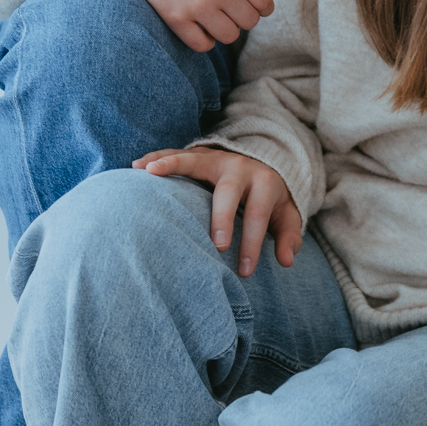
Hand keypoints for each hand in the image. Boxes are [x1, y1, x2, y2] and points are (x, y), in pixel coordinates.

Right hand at [83, 0, 273, 51]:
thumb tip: (252, 6)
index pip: (264, 3)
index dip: (259, 8)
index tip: (249, 7)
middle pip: (249, 22)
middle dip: (239, 19)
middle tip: (225, 11)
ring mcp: (199, 5)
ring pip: (229, 36)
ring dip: (222, 31)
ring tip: (210, 19)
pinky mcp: (176, 19)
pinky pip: (203, 45)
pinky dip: (204, 40)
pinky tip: (196, 28)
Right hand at [132, 147, 300, 275]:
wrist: (264, 161)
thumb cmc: (271, 198)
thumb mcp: (287, 215)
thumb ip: (289, 236)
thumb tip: (287, 260)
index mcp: (265, 182)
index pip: (259, 214)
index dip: (253, 243)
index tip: (245, 272)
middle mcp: (239, 167)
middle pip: (230, 190)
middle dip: (222, 217)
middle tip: (217, 245)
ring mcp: (216, 158)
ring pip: (195, 160)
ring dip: (173, 165)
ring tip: (150, 173)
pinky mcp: (198, 154)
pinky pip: (175, 153)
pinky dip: (157, 158)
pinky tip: (137, 167)